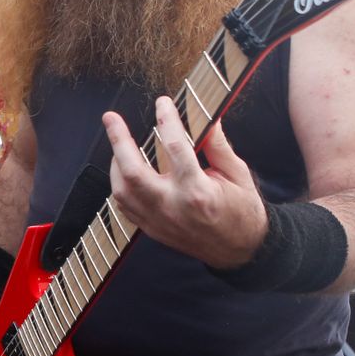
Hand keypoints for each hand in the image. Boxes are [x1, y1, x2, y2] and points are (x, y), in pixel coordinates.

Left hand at [103, 96, 267, 268]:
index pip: (174, 147)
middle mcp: (172, 207)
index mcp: (197, 191)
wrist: (240, 252)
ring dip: (116, 163)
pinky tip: (124, 170)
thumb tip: (209, 117)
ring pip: (122, 191)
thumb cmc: (242, 212)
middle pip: (132, 172)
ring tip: (119, 143)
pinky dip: (120, 185)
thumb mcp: (237, 174)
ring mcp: (159, 221)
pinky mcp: (152, 230)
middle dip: (118, 141)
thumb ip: (218, 145)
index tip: (163, 103)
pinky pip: (125, 207)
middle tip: (111, 118)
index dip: (166, 119)